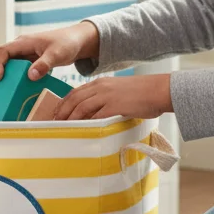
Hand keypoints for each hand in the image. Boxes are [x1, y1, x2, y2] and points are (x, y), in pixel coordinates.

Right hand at [0, 21, 99, 90]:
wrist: (78, 41)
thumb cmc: (67, 43)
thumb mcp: (57, 54)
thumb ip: (44, 65)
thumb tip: (30, 76)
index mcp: (24, 42)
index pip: (3, 51)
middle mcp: (21, 46)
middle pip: (0, 57)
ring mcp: (25, 53)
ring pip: (6, 63)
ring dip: (0, 74)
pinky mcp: (30, 60)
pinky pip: (16, 68)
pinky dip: (11, 77)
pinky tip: (11, 88)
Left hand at [55, 74, 172, 120]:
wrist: (159, 90)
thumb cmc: (142, 93)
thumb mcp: (119, 91)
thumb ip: (106, 99)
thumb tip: (96, 114)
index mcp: (101, 83)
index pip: (75, 92)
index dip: (63, 104)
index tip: (57, 114)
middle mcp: (101, 87)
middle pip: (74, 99)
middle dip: (62, 112)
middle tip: (55, 123)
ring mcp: (107, 96)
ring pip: (81, 107)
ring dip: (70, 119)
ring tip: (64, 128)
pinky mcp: (115, 106)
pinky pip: (96, 116)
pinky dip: (86, 123)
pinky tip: (81, 130)